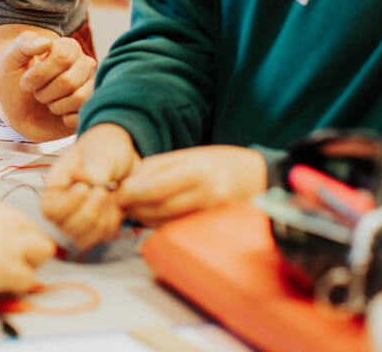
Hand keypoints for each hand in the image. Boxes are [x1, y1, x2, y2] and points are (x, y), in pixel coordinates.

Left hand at [0, 31, 94, 141]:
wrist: (18, 110)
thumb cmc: (15, 82)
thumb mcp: (11, 59)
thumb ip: (25, 44)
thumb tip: (47, 42)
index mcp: (69, 47)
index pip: (62, 57)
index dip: (39, 74)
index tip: (25, 81)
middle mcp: (85, 65)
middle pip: (69, 81)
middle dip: (44, 92)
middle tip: (37, 93)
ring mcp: (91, 87)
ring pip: (79, 98)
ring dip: (55, 106)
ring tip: (48, 102)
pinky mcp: (90, 108)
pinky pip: (82, 116)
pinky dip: (65, 119)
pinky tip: (59, 114)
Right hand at [0, 192, 54, 297]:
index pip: (11, 215)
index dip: (7, 232)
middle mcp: (6, 217)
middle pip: (33, 229)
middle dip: (26, 244)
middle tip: (12, 259)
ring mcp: (15, 242)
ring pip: (43, 249)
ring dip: (30, 261)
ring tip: (13, 272)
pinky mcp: (15, 268)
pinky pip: (29, 278)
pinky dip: (17, 284)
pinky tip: (2, 285)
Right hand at [41, 123, 138, 248]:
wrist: (122, 156)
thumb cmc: (103, 150)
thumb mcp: (98, 153)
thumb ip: (92, 170)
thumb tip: (87, 183)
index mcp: (55, 188)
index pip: (49, 210)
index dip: (67, 204)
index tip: (85, 187)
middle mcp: (63, 209)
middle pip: (67, 228)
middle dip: (90, 212)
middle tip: (103, 190)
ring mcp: (80, 221)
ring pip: (84, 238)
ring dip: (102, 218)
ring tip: (110, 195)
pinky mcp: (98, 228)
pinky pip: (103, 236)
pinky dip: (114, 221)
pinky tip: (116, 203)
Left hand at [116, 145, 266, 224]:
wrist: (262, 177)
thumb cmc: (225, 162)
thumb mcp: (193, 155)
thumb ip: (161, 167)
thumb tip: (131, 180)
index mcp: (198, 169)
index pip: (153, 187)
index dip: (131, 193)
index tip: (119, 194)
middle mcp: (206, 191)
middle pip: (158, 206)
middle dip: (135, 207)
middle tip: (122, 205)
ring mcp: (212, 210)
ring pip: (166, 220)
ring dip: (145, 217)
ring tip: (135, 211)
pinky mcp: (215, 224)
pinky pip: (179, 226)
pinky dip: (162, 223)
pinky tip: (155, 217)